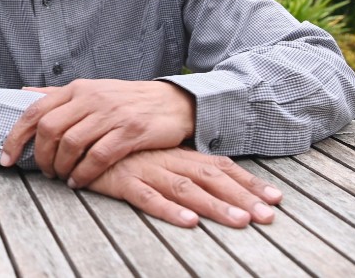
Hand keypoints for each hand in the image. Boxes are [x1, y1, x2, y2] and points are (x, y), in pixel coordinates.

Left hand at [1, 79, 194, 187]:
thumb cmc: (127, 100)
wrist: (172, 102)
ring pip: (71, 144)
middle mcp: (91, 98)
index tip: (7, 158)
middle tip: (45, 172)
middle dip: (41, 156)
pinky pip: (97, 157)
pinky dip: (83, 173)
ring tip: (63, 178)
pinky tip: (80, 181)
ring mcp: (110, 114)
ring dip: (62, 167)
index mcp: (78, 88)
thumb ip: (58, 94)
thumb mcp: (92, 90)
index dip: (16, 136)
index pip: (35, 110)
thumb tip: (24, 94)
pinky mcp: (129, 131)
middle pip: (50, 129)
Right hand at [87, 147, 282, 227]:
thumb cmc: (118, 149)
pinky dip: (169, 209)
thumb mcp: (152, 154)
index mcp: (177, 154)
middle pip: (211, 178)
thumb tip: (207, 179)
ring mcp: (146, 169)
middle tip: (269, 216)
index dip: (247, 182)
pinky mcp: (123, 180)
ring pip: (186, 188)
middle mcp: (167, 159)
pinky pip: (148, 196)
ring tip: (241, 221)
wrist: (79, 133)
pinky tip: (188, 221)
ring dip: (215, 206)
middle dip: (243, 197)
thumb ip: (177, 165)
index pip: (219, 166)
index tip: (275, 199)